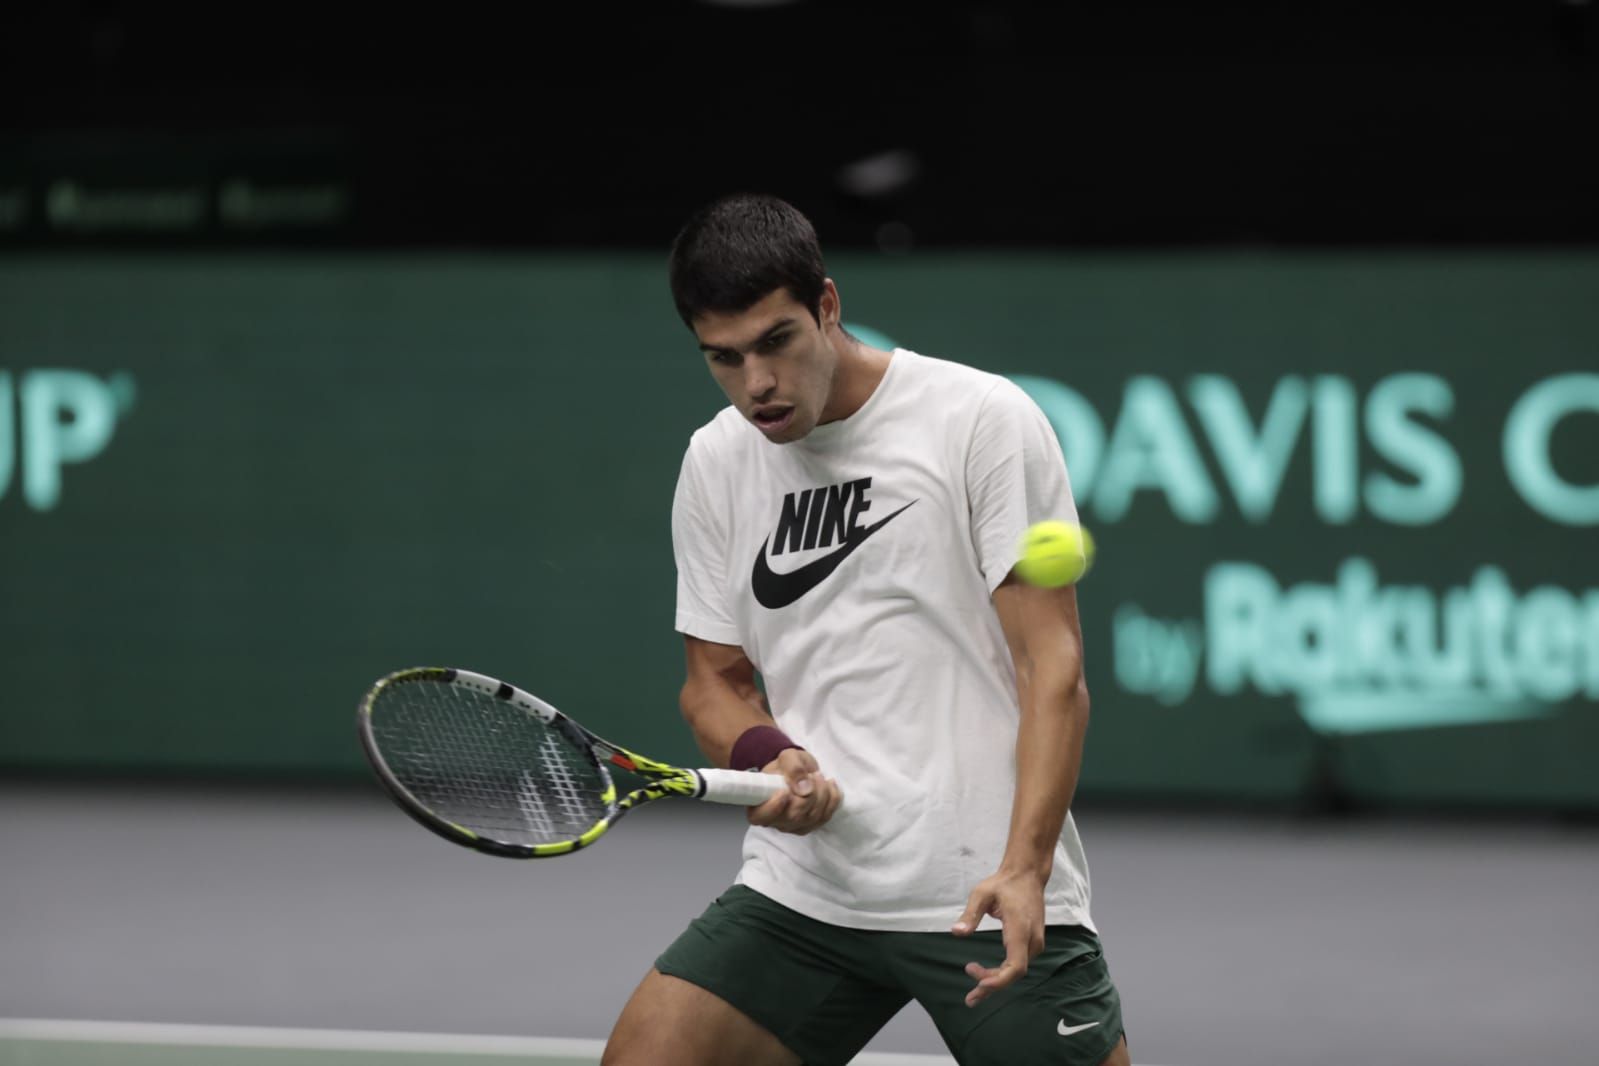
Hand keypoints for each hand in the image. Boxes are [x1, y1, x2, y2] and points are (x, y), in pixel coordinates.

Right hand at [746, 747, 841, 834]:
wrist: (797, 770)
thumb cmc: (786, 765)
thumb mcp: (788, 757)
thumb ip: (793, 768)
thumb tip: (804, 789)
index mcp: (758, 806)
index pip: (761, 816)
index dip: (774, 807)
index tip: (784, 792)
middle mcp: (773, 821)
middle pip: (794, 816)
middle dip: (809, 794)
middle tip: (813, 775)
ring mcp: (792, 826)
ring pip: (812, 818)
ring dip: (822, 794)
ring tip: (819, 777)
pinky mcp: (809, 826)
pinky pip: (824, 818)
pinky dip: (832, 800)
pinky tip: (830, 786)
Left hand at [950, 868, 1046, 1006]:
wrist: (1027, 874)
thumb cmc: (1004, 883)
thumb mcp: (982, 893)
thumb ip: (970, 914)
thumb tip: (956, 933)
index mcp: (1021, 929)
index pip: (1015, 966)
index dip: (999, 980)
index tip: (979, 984)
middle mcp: (1032, 940)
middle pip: (1014, 973)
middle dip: (992, 986)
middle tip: (970, 997)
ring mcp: (1035, 942)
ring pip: (1016, 971)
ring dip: (996, 981)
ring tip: (974, 991)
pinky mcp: (1032, 942)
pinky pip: (1018, 964)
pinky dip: (1002, 973)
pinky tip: (986, 976)